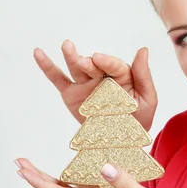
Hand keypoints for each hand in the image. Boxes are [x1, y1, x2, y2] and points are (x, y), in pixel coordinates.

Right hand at [33, 40, 156, 130]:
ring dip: (71, 56)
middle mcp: (102, 77)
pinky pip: (58, 79)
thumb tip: (143, 50)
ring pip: (76, 68)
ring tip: (67, 46)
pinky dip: (47, 67)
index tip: (99, 59)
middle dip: (89, 63)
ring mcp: (85, 84)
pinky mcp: (71, 94)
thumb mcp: (147, 98)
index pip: (114, 66)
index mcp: (121, 75)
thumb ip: (143, 75)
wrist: (123, 141)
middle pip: (94, 66)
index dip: (107, 62)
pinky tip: (39, 53)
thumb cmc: (139, 118)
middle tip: (84, 62)